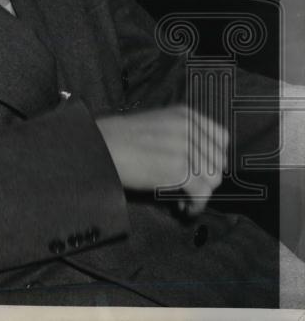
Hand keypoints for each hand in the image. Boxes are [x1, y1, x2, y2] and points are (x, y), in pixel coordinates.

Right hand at [96, 105, 228, 215]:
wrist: (99, 146)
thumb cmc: (119, 138)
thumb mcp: (156, 124)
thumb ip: (181, 133)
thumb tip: (201, 160)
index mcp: (184, 114)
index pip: (221, 137)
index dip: (215, 157)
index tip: (204, 170)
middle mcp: (189, 128)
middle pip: (218, 161)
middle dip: (207, 179)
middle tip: (189, 189)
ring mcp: (185, 148)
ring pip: (212, 179)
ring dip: (200, 194)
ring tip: (183, 199)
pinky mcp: (178, 170)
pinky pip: (201, 194)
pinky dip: (196, 206)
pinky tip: (183, 208)